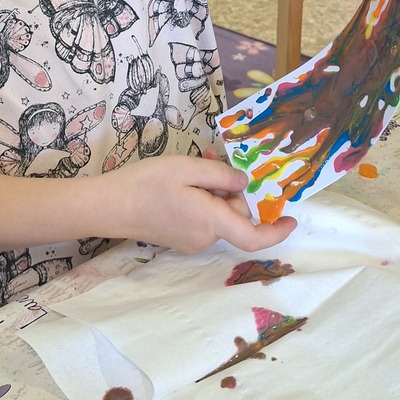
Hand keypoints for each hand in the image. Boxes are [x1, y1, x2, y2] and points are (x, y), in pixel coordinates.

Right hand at [100, 153, 297, 253]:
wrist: (107, 206)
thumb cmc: (145, 184)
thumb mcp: (186, 168)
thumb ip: (221, 175)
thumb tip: (244, 183)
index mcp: (211, 221)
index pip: (253, 236)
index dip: (276, 230)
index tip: (291, 218)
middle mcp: (205, 237)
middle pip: (234, 215)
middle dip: (230, 188)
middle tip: (210, 158)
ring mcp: (190, 241)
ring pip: (218, 214)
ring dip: (213, 191)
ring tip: (192, 166)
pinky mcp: (179, 238)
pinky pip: (202, 218)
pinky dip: (201, 199)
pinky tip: (182, 182)